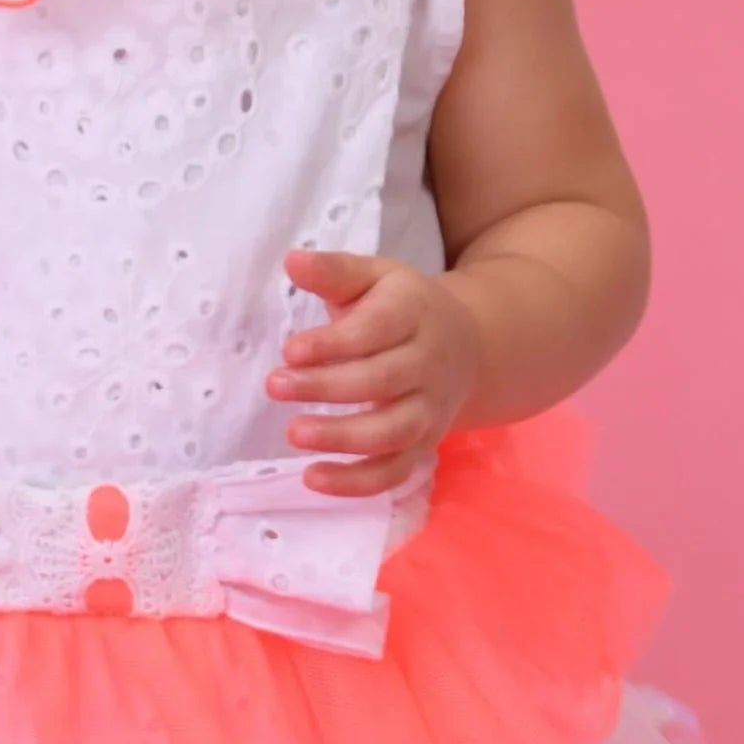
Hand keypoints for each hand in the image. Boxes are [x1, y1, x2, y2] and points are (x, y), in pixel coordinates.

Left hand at [270, 250, 479, 498]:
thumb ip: (334, 270)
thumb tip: (292, 260)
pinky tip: (313, 478)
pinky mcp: (423, 444)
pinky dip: (358, 483)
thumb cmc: (402, 307)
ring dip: (343, 438)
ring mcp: (429, 409)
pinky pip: (395, 471)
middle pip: (382, 381)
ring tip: (293, 433)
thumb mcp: (374, 276)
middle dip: (327, 387)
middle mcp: (428, 364)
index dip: (334, 343)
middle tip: (274, 385)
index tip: (290, 350)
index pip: (377, 330)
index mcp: (414, 314)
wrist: (469, 344)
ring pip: (394, 431)